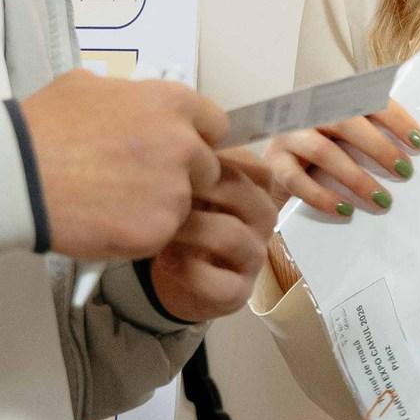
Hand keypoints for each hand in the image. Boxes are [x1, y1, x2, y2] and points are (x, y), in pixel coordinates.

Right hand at [15, 73, 223, 261]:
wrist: (16, 175)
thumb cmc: (44, 126)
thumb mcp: (88, 86)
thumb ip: (129, 96)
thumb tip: (136, 102)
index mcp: (172, 103)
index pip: (216, 124)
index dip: (196, 139)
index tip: (177, 150)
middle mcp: (183, 144)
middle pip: (206, 168)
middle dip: (182, 176)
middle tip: (140, 181)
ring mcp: (174, 190)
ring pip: (185, 204)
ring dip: (160, 206)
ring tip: (115, 202)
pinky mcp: (158, 229)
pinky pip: (162, 233)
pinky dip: (141, 232)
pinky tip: (108, 221)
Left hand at [148, 151, 281, 322]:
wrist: (174, 273)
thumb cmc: (183, 216)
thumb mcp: (187, 183)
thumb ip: (189, 160)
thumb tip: (172, 128)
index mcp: (255, 185)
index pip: (250, 163)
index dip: (211, 158)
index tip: (172, 157)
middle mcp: (262, 217)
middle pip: (242, 192)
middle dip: (196, 187)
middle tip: (158, 186)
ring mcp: (254, 255)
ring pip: (231, 235)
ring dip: (189, 228)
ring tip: (158, 225)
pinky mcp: (238, 291)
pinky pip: (220, 281)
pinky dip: (187, 269)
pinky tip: (163, 259)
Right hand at [266, 98, 419, 220]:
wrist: (275, 170)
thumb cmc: (322, 155)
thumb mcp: (346, 140)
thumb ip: (371, 139)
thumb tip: (412, 157)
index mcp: (332, 101)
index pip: (366, 100)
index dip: (395, 119)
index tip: (419, 143)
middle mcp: (309, 112)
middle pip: (345, 122)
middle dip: (378, 147)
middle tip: (405, 172)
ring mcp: (289, 136)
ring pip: (323, 151)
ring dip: (356, 177)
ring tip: (382, 200)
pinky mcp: (275, 162)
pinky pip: (297, 180)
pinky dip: (322, 196)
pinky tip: (344, 210)